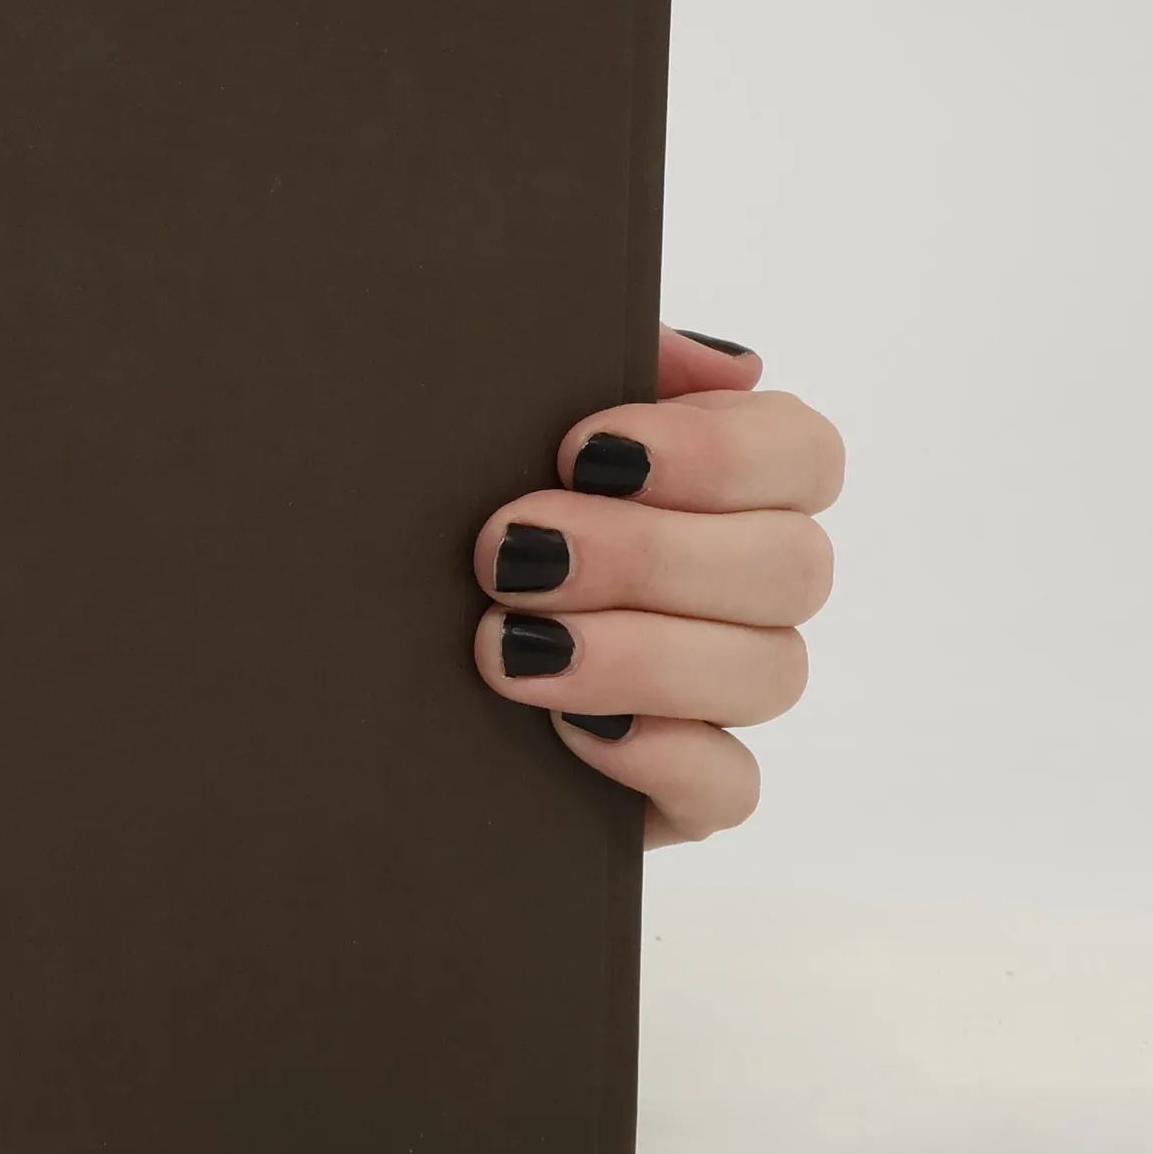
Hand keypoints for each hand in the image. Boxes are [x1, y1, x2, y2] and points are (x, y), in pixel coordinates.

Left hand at [471, 325, 842, 847]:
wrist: (347, 667)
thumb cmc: (444, 519)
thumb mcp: (502, 424)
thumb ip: (609, 361)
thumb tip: (730, 366)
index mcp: (723, 487)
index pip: (804, 455)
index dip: (715, 453)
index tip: (582, 451)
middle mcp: (744, 590)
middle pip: (792, 567)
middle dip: (647, 555)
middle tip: (508, 551)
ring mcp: (722, 697)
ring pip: (771, 674)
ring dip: (640, 653)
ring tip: (506, 644)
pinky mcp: (685, 792)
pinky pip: (731, 787)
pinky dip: (658, 753)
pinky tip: (568, 727)